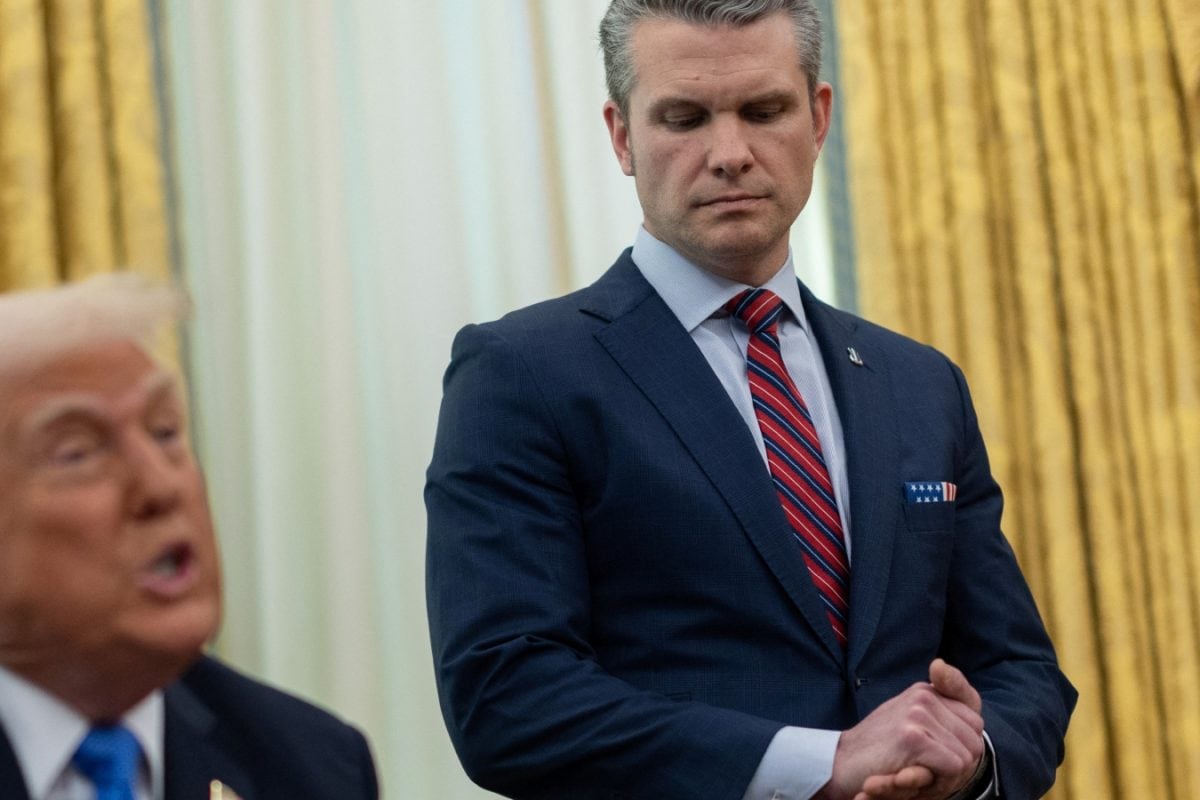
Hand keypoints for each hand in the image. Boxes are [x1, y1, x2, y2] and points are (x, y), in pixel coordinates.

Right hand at [817, 660, 984, 799]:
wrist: (844, 762)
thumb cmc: (882, 748)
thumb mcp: (915, 723)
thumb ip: (941, 701)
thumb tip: (939, 663)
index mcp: (926, 691)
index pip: (975, 722)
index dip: (960, 748)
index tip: (933, 753)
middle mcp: (923, 696)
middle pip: (974, 741)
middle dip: (957, 764)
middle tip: (926, 768)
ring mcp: (917, 714)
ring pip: (966, 757)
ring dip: (947, 775)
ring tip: (918, 771)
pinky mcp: (913, 737)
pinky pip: (954, 766)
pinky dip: (940, 781)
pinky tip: (915, 775)